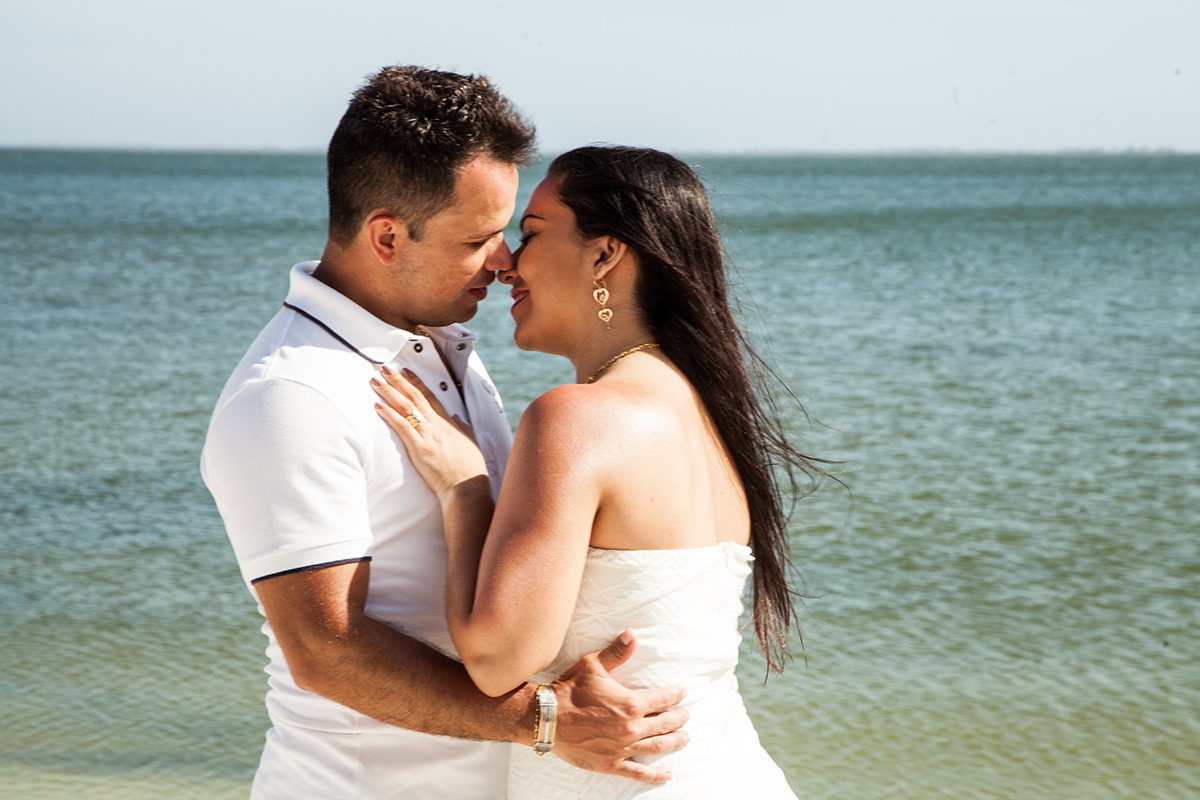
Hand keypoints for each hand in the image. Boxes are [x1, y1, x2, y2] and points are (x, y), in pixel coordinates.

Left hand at [371, 366, 486, 496]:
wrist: (467, 488)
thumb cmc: (469, 471)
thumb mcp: (470, 444)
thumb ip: (461, 429)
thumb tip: (455, 418)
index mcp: (448, 424)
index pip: (430, 397)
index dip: (416, 382)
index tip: (406, 372)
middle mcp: (437, 426)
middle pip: (415, 397)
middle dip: (398, 381)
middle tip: (385, 370)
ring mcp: (428, 436)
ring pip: (406, 407)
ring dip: (389, 392)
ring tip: (376, 382)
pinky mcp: (419, 448)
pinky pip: (402, 427)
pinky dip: (390, 415)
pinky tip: (378, 406)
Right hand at [551, 631, 689, 783]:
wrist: (546, 718)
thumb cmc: (569, 690)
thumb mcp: (593, 665)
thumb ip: (616, 652)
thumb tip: (631, 634)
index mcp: (630, 703)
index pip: (663, 699)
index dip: (675, 695)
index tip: (681, 694)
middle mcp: (631, 728)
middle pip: (665, 723)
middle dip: (679, 718)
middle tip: (685, 715)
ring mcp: (622, 748)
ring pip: (658, 746)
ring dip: (675, 742)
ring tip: (684, 738)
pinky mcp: (611, 764)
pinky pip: (639, 772)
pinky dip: (655, 776)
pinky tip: (667, 775)